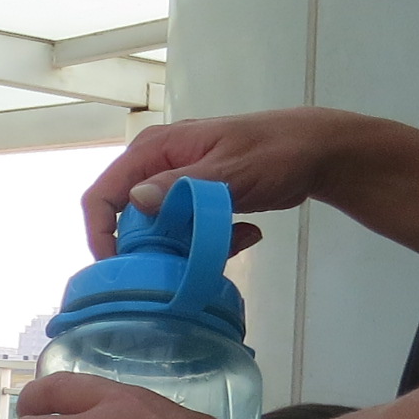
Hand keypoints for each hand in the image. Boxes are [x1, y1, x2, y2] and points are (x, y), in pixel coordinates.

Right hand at [80, 108, 366, 256]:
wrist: (317, 150)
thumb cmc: (275, 152)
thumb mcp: (229, 171)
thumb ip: (182, 186)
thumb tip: (135, 201)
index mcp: (154, 150)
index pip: (103, 194)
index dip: (101, 233)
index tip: (120, 268)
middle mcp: (156, 164)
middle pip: (126, 216)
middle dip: (150, 246)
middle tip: (181, 264)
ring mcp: (176, 181)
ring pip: (159, 228)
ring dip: (186, 246)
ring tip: (224, 248)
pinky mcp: (196, 198)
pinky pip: (186, 228)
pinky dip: (210, 240)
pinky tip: (245, 235)